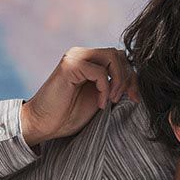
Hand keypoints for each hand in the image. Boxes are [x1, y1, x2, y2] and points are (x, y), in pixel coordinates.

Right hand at [20, 46, 140, 147]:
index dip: (131, 77)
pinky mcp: (70, 66)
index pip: (119, 58)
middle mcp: (82, 55)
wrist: (43, 124)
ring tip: (112, 101)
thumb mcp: (99, 101)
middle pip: (119, 54)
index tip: (134, 99)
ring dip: (119, 80)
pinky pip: (100, 71)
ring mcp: (75, 57)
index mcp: (89, 62)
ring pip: (113, 57)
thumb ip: (113, 89)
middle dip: (129, 78)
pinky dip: (105, 88)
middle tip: (128, 99)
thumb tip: (136, 86)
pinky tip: (100, 104)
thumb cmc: (68, 116)